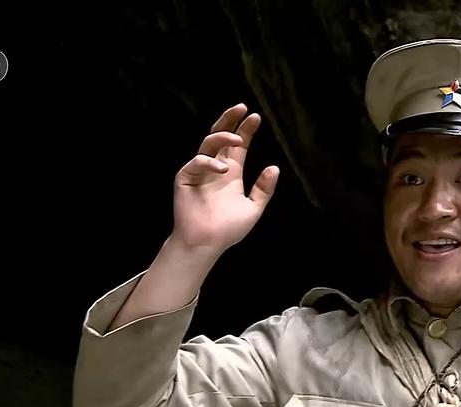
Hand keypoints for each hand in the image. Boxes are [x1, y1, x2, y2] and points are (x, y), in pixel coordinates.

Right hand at [171, 103, 279, 253]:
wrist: (207, 244)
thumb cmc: (227, 230)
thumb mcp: (253, 208)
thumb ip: (264, 189)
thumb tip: (275, 167)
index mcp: (230, 173)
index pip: (239, 145)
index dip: (246, 130)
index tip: (256, 117)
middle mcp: (215, 168)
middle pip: (221, 136)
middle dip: (230, 120)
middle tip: (241, 108)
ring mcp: (199, 172)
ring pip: (208, 143)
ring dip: (223, 136)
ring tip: (238, 139)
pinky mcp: (186, 178)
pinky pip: (196, 162)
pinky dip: (209, 162)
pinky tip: (223, 169)